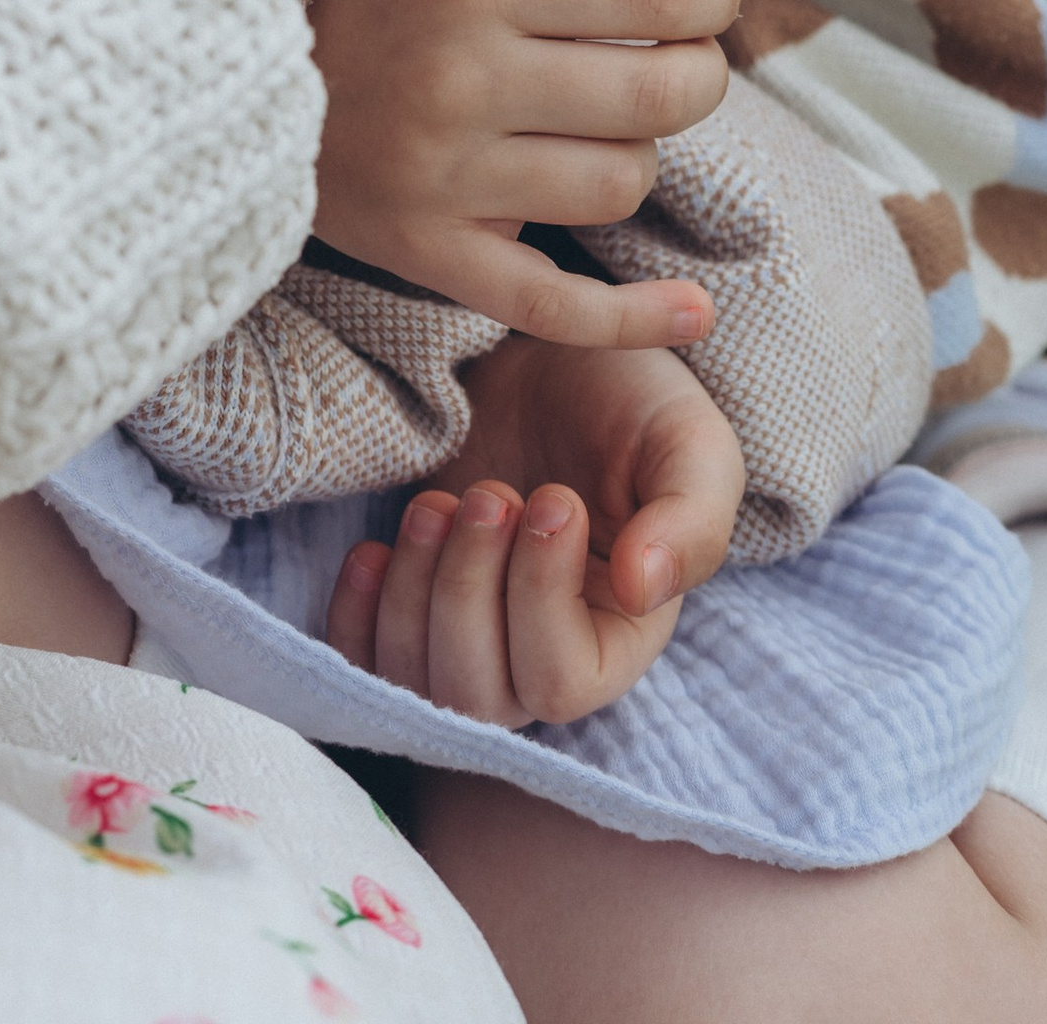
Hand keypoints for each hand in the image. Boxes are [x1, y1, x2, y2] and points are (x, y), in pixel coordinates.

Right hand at [312, 0, 739, 346]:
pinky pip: (557, 303)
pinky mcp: (431, 252)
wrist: (243, 86)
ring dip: (636, 152)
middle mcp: (461, 75)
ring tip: (593, 126)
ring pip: (621, 182)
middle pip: (658, 94)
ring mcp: (445, 174)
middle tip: (676, 60)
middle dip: (699, 73)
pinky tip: (693, 307)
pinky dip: (635, 317)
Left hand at [324, 338, 743, 725]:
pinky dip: (356, 615)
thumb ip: (691, 522)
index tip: (550, 498)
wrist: (550, 352)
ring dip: (414, 590)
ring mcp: (470, 631)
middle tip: (488, 492)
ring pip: (417, 680)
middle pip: (477, 693)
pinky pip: (363, 658)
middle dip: (467, 587)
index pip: (561, 681)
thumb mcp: (690, 445)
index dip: (541, 597)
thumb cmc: (632, 401)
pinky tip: (375, 548)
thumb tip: (641, 591)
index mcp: (618, 638)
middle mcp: (542, 655)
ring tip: (437, 502)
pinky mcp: (412, 600)